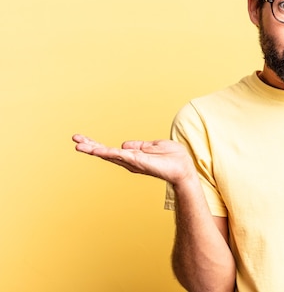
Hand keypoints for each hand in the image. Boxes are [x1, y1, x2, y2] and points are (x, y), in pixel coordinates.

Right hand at [72, 134, 195, 185]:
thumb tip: (124, 144)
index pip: (110, 150)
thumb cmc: (173, 158)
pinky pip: (121, 156)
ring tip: (79, 145)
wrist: (184, 168)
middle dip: (90, 146)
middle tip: (74, 139)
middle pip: (106, 153)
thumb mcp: (154, 146)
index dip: (96, 145)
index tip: (81, 139)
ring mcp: (133, 162)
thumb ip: (140, 145)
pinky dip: (109, 153)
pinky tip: (97, 150)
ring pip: (110, 155)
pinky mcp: (139, 162)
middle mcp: (129, 161)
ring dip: (94, 149)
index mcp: (132, 156)